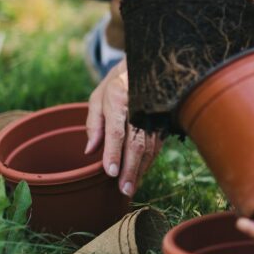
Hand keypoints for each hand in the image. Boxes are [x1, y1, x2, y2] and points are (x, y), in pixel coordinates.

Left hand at [85, 59, 161, 196]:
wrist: (148, 64)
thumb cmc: (118, 82)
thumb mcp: (99, 96)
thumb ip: (94, 123)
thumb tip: (89, 150)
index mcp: (119, 98)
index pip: (117, 130)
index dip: (114, 153)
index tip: (111, 172)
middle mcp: (139, 107)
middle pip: (136, 143)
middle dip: (130, 169)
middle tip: (124, 190)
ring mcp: (155, 114)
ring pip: (150, 146)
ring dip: (141, 169)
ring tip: (131, 187)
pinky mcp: (163, 120)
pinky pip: (157, 144)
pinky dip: (149, 161)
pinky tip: (141, 173)